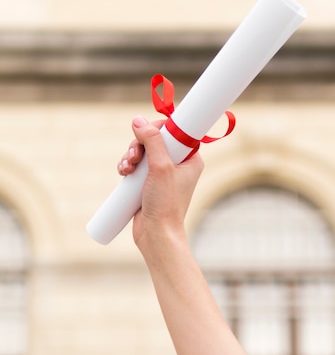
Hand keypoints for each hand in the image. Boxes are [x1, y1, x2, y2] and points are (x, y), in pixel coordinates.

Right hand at [117, 116, 203, 254]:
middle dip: (139, 144)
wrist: (157, 233)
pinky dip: (128, 166)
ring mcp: (162, 174)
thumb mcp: (160, 167)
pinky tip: (123, 172)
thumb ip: (152, 141)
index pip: (175, 131)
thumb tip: (138, 120)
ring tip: (126, 168)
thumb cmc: (166, 204)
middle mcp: (178, 165)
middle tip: (134, 156)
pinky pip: (136, 166)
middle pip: (155, 139)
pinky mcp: (148, 183)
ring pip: (142, 152)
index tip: (146, 134)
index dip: (158, 128)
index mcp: (190, 159)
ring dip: (130, 155)